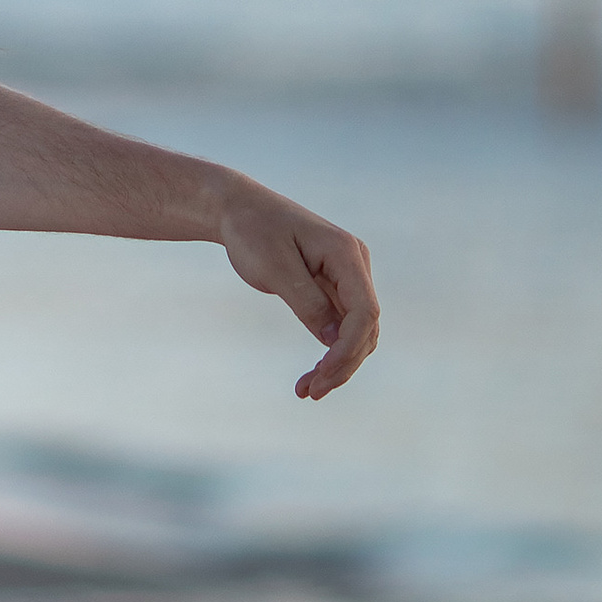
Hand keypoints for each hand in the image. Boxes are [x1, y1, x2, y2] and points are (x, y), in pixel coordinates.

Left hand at [212, 181, 380, 399]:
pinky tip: (312, 376)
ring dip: (337, 364)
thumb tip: (333, 340)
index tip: (322, 373)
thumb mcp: (273, 267)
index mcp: (345, 253)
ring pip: (355, 332)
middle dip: (343, 363)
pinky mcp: (333, 287)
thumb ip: (306, 302)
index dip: (348, 347)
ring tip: (307, 391)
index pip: (365, 311)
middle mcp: (354, 265)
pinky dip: (329, 352)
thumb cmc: (251, 229)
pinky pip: (340, 326)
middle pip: (365, 327)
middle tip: (310, 392)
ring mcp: (346, 277)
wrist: (236, 209)